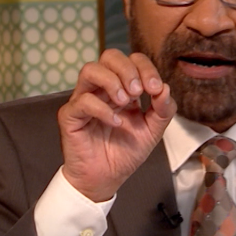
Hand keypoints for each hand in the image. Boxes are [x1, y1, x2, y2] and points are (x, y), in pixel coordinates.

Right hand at [57, 49, 174, 201]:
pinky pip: (83, 101)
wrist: (106, 179)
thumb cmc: (125, 153)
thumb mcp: (153, 131)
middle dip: (128, 69)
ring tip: (126, 101)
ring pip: (90, 69)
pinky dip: (103, 109)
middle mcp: (102, 89)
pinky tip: (116, 123)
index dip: (146, 68)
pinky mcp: (70, 115)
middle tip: (139, 92)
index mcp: (123, 88)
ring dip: (112, 81)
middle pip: (109, 56)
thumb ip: (163, 110)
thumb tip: (165, 88)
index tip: (155, 89)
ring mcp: (84, 99)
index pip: (132, 60)